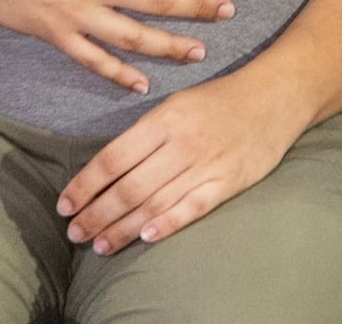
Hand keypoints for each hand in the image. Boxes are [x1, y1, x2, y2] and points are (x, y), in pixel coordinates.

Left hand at [57, 70, 310, 254]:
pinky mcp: (229, 182)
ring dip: (123, 228)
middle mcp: (182, 143)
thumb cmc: (220, 99)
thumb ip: (145, 135)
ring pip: (155, 203)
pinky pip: (193, 207)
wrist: (276, 95)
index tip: (65, 204)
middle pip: (129, 187)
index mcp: (164, 119)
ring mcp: (206, 164)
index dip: (85, 185)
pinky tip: (146, 238)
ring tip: (99, 245)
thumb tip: (106, 169)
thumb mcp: (176, 104)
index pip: (113, 158)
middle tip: (75, 232)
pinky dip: (168, 224)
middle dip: (97, 214)